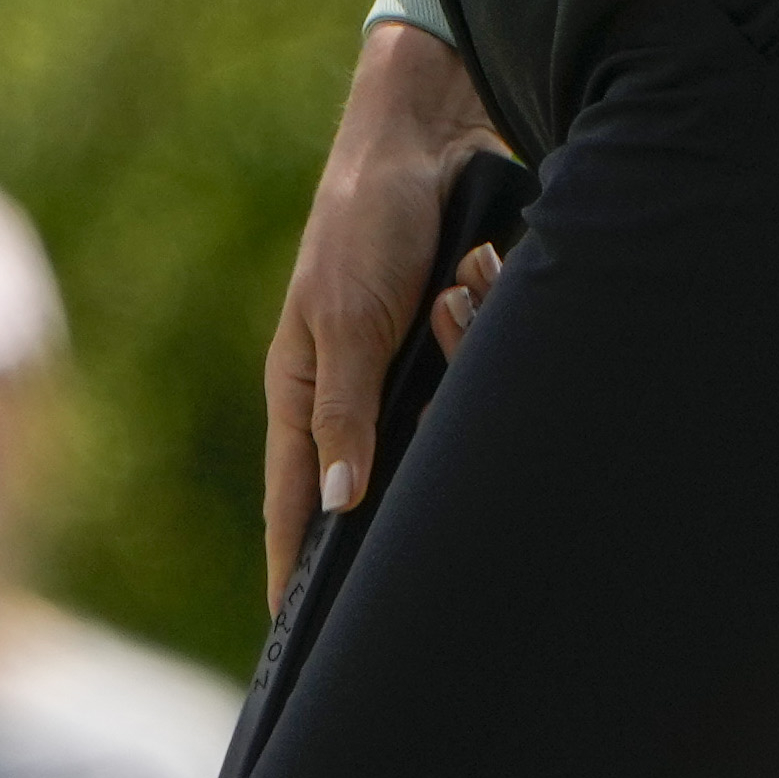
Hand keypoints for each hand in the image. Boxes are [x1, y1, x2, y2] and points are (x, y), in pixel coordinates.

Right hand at [264, 22, 509, 595]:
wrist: (432, 132)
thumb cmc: (367, 218)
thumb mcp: (347, 317)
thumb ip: (343, 414)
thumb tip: (335, 508)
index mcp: (303, 387)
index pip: (291, 503)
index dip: (297, 571)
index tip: (301, 645)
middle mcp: (353, 387)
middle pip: (389, 473)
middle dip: (425, 453)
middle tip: (449, 489)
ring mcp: (404, 364)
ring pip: (450, 422)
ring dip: (464, 345)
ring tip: (459, 276)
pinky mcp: (452, 338)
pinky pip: (483, 370)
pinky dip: (487, 315)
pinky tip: (484, 262)